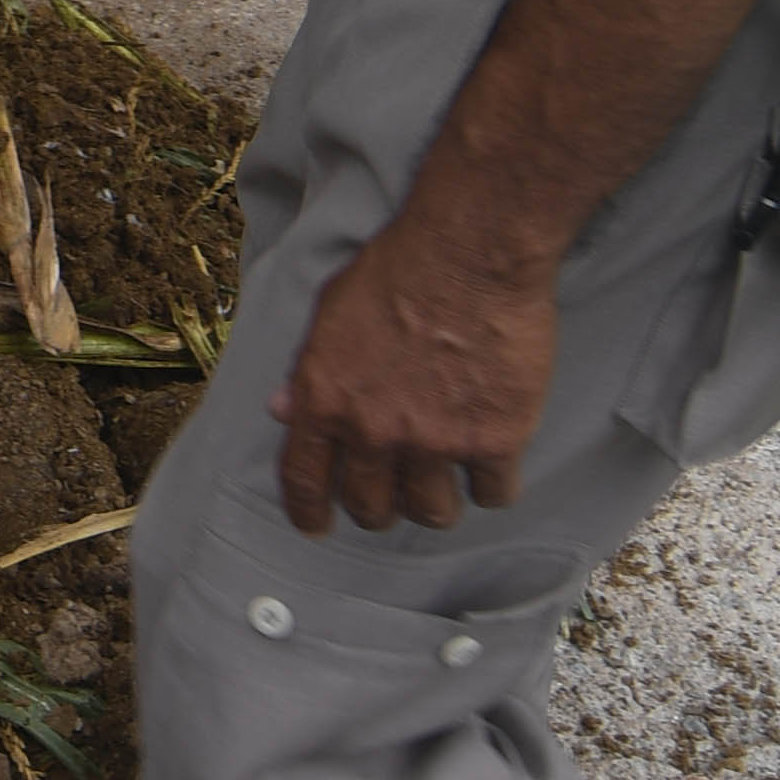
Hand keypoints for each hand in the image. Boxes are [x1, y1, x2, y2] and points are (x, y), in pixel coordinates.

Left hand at [268, 223, 555, 533]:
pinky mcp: (495, 440)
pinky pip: (493, 494)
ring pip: (432, 512)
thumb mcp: (331, 312)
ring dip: (435, 504)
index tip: (318, 528)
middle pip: (372, 507)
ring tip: (445, 483)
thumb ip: (308, 370)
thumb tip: (283, 410)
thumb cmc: (397, 268)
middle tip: (395, 493)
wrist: (470, 251)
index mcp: (326, 401)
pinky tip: (493, 464)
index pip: (305, 481)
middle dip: (380, 507)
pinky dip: (493, 485)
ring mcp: (436, 441)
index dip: (309, 513)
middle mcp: (375, 432)